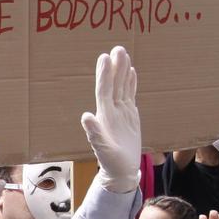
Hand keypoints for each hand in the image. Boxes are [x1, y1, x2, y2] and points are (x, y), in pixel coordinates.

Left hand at [79, 46, 142, 189]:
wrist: (121, 170)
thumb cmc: (110, 162)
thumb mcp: (102, 149)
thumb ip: (94, 133)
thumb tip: (86, 116)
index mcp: (104, 116)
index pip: (104, 90)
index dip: (104, 75)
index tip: (105, 57)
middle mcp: (111, 110)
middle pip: (113, 84)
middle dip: (115, 67)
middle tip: (118, 48)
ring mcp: (121, 112)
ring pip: (122, 87)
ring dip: (123, 71)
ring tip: (124, 54)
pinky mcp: (130, 115)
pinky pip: (130, 95)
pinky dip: (131, 83)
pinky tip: (131, 72)